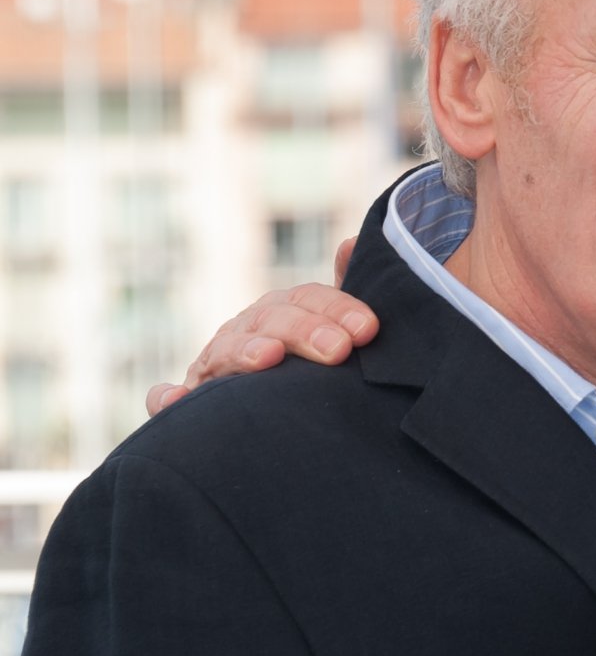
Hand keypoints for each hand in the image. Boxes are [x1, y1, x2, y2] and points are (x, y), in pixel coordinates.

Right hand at [146, 238, 377, 414]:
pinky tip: (174, 400)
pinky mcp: (188, 400)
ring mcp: (212, 366)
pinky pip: (168, 399)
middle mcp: (243, 332)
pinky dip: (166, 397)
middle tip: (338, 350)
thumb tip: (354, 242)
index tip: (368, 328)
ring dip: (244, 352)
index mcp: (278, 313)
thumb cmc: (302, 363)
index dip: (337, 309)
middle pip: (270, 321)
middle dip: (304, 331)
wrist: (264, 413)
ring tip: (269, 357)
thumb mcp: (325, 326)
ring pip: (224, 352)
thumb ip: (340, 295)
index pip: (306, 299)